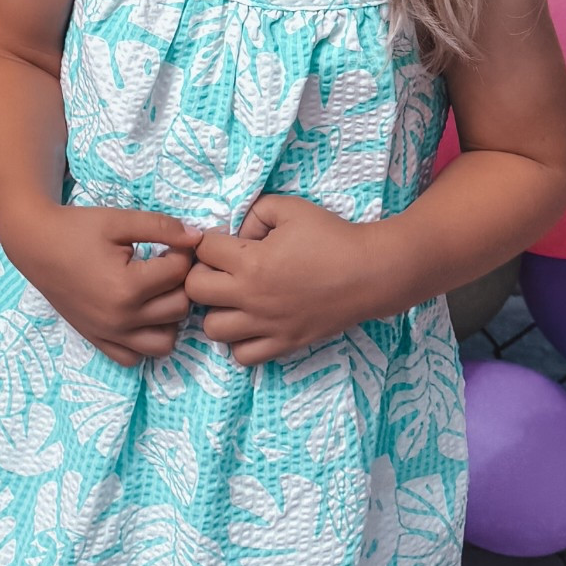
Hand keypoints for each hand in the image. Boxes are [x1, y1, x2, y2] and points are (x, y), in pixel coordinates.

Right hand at [12, 204, 199, 365]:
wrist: (35, 245)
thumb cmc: (77, 229)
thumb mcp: (119, 221)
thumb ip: (161, 227)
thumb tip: (198, 237)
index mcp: (127, 286)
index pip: (179, 273)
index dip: (183, 253)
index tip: (172, 243)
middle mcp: (121, 318)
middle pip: (179, 308)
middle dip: (180, 283)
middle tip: (166, 265)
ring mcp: (109, 334)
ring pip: (165, 342)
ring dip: (169, 318)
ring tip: (157, 293)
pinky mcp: (98, 340)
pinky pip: (134, 358)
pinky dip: (144, 341)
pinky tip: (140, 315)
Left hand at [185, 194, 394, 363]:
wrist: (370, 272)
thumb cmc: (331, 236)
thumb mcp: (290, 208)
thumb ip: (254, 213)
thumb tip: (235, 233)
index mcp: (251, 261)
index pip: (202, 251)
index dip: (207, 242)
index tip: (222, 243)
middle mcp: (252, 296)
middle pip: (195, 291)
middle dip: (201, 275)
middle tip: (221, 271)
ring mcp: (267, 324)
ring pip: (212, 329)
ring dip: (217, 312)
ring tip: (233, 300)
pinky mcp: (284, 343)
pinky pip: (242, 356)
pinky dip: (240, 342)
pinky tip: (251, 324)